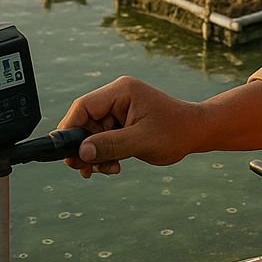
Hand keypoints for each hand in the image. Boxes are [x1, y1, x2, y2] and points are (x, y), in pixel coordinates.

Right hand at [59, 76, 203, 177]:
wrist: (196, 133)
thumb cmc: (175, 131)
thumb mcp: (142, 140)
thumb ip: (110, 145)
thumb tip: (81, 152)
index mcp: (121, 91)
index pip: (83, 106)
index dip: (70, 128)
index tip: (65, 152)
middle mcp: (117, 98)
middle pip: (84, 122)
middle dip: (83, 148)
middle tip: (86, 169)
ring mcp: (119, 111)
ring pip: (92, 135)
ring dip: (95, 155)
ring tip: (107, 170)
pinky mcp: (122, 124)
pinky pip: (103, 140)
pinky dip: (104, 155)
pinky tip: (112, 167)